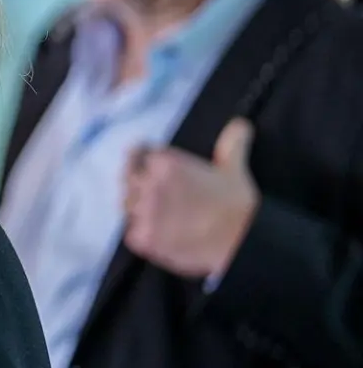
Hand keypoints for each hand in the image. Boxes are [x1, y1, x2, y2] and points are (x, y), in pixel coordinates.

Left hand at [122, 118, 260, 278]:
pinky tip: (160, 236)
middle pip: (128, 179)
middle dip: (138, 185)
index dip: (142, 160)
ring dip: (138, 209)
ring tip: (159, 217)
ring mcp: (143, 211)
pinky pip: (131, 232)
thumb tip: (240, 125)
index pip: (137, 153)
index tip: (147, 167)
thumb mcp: (234, 168)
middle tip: (156, 197)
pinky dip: (142, 234)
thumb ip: (231, 142)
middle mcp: (148, 184)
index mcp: (164, 162)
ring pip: (127, 205)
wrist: (240, 242)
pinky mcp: (142, 237)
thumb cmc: (236, 205)